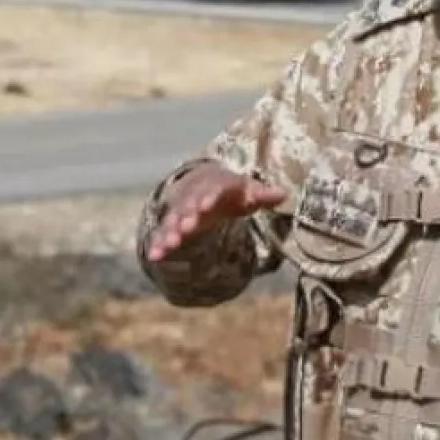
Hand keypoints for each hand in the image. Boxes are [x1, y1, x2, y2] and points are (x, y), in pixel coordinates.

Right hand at [145, 165, 286, 261]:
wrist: (202, 183)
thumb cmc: (230, 191)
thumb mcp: (247, 191)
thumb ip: (262, 195)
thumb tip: (284, 194)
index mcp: (214, 186)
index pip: (211, 190)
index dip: (208, 197)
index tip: (206, 205)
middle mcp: (194, 197)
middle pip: (189, 205)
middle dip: (187, 215)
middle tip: (187, 226)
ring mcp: (181, 211)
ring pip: (174, 220)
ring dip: (172, 231)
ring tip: (170, 244)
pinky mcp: (173, 226)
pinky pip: (163, 234)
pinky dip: (158, 244)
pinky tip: (155, 256)